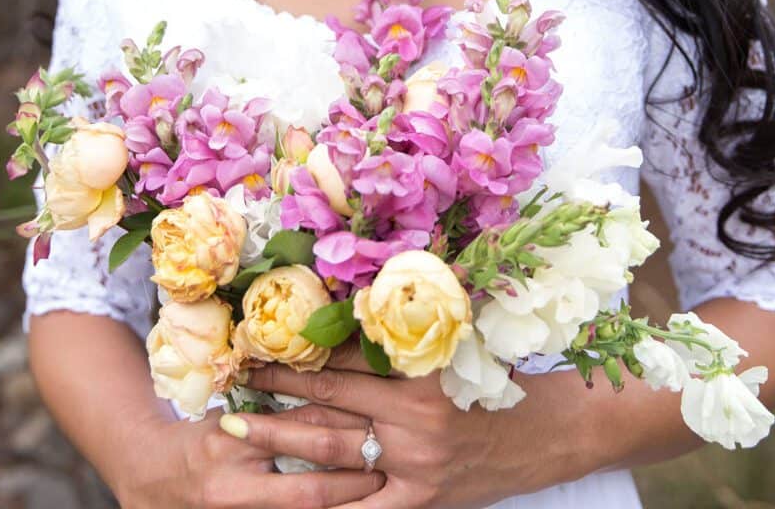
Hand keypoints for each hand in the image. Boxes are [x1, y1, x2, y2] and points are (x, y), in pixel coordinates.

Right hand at [113, 404, 384, 508]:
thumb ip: (276, 411)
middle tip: (385, 471)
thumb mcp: (234, 416)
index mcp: (233, 438)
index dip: (341, 429)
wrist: (151, 482)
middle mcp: (234, 484)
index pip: (298, 431)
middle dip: (352, 483)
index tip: (376, 422)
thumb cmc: (200, 439)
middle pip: (309, 488)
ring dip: (341, 506)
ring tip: (376, 494)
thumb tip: (334, 390)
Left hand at [233, 340, 553, 508]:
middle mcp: (414, 416)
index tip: (263, 339)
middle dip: (278, 389)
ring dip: (282, 438)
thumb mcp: (458, 338)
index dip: (303, 347)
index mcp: (421, 367)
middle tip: (233, 381)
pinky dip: (324, 503)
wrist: (541, 434)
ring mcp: (414, 463)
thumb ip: (412, 316)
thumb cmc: (494, 378)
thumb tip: (363, 288)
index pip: (348, 355)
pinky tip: (285, 498)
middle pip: (330, 399)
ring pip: (333, 448)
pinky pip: (360, 507)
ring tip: (238, 430)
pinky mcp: (419, 500)